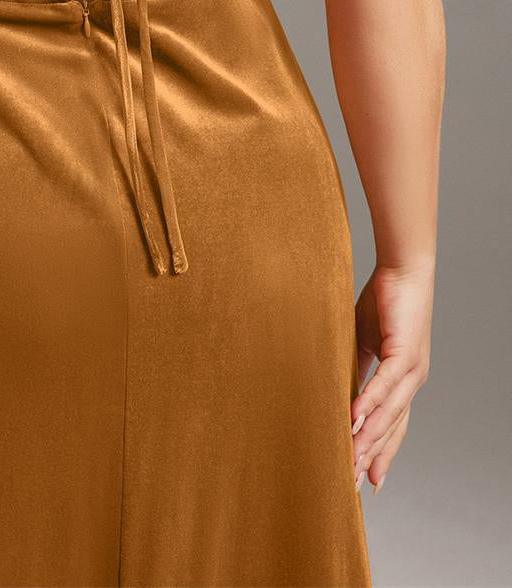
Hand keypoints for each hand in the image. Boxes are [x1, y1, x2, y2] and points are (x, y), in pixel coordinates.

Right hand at [351, 260, 433, 493]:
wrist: (404, 269)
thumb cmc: (384, 300)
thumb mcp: (364, 340)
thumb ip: (357, 366)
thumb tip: (341, 390)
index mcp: (404, 380)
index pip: (394, 426)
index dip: (382, 453)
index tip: (369, 481)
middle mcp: (412, 382)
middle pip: (393, 430)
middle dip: (374, 458)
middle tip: (354, 484)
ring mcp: (412, 371)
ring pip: (389, 414)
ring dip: (369, 438)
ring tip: (350, 459)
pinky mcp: (405, 354)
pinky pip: (384, 385)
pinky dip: (369, 403)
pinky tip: (355, 419)